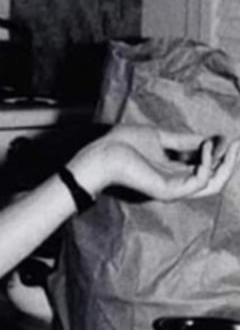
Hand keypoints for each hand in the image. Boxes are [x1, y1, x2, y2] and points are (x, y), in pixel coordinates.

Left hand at [71, 126, 239, 201]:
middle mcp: (176, 184)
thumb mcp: (161, 138)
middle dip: (228, 162)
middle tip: (237, 144)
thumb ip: (185, 141)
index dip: (219, 154)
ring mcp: (173, 190)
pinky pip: (199, 182)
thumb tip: (211, 139)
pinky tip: (206, 149)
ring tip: (227, 145)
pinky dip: (207, 164)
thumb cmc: (124, 144)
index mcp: (173, 173)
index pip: (204, 168)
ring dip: (223, 164)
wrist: (103, 153)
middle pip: (213, 179)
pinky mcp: (169, 191)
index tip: (231, 138)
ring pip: (211, 184)